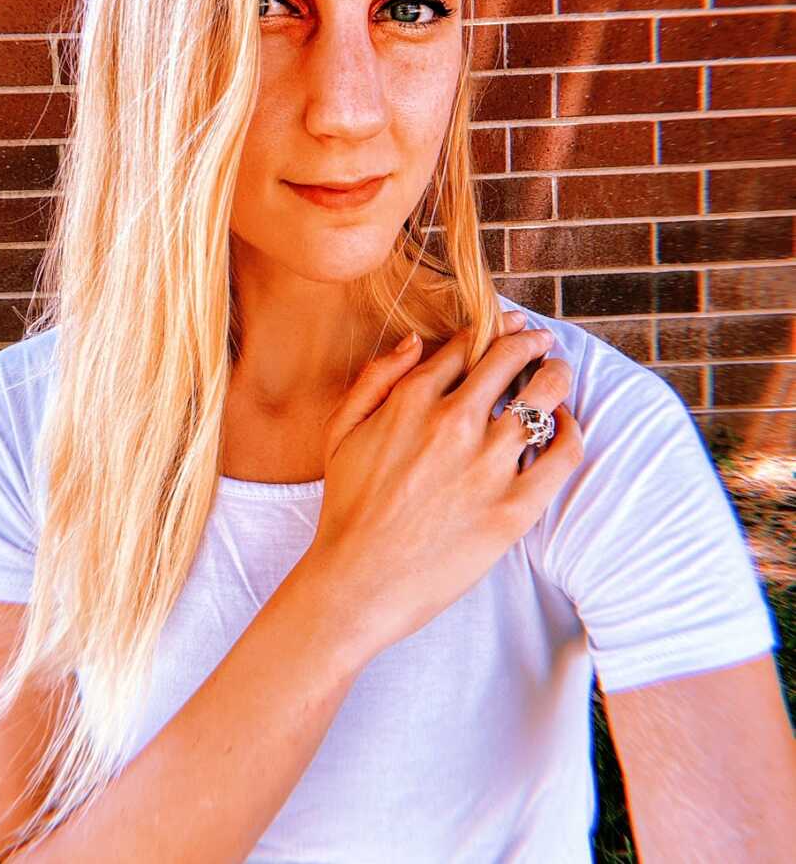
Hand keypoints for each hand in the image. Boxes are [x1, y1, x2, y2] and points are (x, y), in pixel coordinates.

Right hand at [303, 314, 583, 661]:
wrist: (358, 583)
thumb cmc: (347, 508)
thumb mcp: (340, 430)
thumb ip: (375, 377)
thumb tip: (414, 340)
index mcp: (413, 399)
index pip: (467, 345)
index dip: (494, 330)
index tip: (510, 327)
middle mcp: (454, 422)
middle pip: (510, 358)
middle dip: (531, 341)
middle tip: (543, 342)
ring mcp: (487, 464)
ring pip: (544, 395)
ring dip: (556, 375)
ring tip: (559, 374)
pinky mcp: (514, 507)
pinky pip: (562, 453)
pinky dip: (570, 430)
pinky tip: (564, 426)